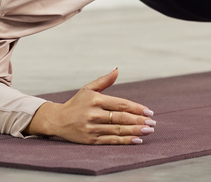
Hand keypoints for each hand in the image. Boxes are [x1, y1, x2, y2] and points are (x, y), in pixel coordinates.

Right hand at [26, 68, 156, 144]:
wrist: (57, 120)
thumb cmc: (76, 103)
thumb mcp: (88, 89)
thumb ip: (104, 81)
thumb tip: (117, 69)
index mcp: (95, 100)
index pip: (120, 104)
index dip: (136, 108)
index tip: (149, 111)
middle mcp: (94, 114)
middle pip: (121, 118)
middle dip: (139, 121)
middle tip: (153, 123)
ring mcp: (92, 128)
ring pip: (118, 130)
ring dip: (135, 131)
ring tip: (148, 131)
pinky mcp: (90, 140)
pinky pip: (110, 141)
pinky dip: (125, 141)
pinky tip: (136, 140)